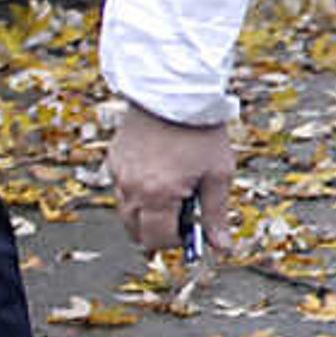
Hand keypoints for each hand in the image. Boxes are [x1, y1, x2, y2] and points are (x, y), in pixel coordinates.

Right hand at [109, 101, 234, 259]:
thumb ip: (215, 214)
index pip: (157, 239)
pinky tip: (158, 172)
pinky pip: (121, 187)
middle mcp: (132, 187)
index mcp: (158, 195)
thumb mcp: (217, 174)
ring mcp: (119, 172)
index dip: (176, 241)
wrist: (175, 90)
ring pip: (126, 210)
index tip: (190, 231)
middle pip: (135, 231)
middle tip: (180, 215)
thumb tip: (221, 246)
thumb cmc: (200, 130)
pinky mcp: (114, 158)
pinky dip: (136, 190)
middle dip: (157, 231)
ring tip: (171, 189)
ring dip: (145, 212)